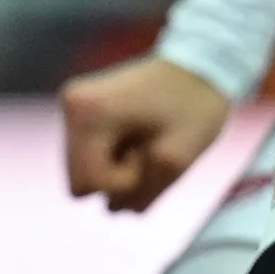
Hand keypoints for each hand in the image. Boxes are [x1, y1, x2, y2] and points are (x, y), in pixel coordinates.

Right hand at [62, 54, 230, 211]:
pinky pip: (93, 160)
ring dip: (121, 170)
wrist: (203, 65)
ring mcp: (75, 108)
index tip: (151, 152)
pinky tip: (140, 137)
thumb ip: (142, 193)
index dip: (125, 181)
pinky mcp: (84, 113)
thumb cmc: (196, 106)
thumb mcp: (178, 159)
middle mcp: (71, 106)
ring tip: (148, 139)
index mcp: (87, 112)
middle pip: (81, 182)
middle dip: (120, 178)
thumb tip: (113, 209)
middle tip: (151, 147)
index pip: (87, 184)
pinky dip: (119, 160)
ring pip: (87, 174)